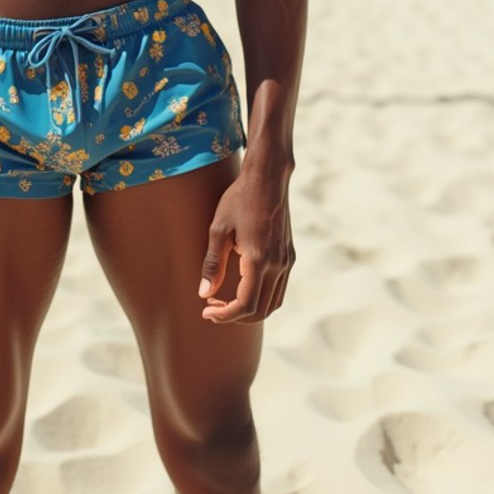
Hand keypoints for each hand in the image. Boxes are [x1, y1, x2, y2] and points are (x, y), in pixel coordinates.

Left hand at [198, 162, 294, 323]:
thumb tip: (204, 294)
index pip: (245, 305)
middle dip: (235, 316)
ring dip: (250, 310)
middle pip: (260, 311)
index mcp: (258, 259)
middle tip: (212, 306)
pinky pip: (278, 289)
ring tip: (225, 300)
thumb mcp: (219, 228)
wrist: (268, 177)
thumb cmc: (239, 198)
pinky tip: (243, 287)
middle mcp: (277, 264)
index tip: (206, 312)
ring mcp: (286, 261)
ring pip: (272, 303)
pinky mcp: (289, 255)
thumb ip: (213, 263)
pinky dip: (262, 298)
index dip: (225, 315)